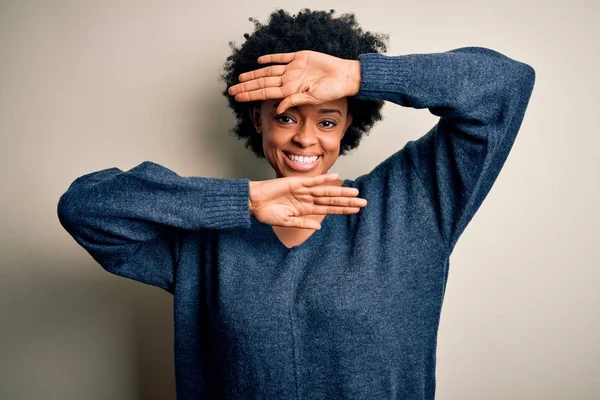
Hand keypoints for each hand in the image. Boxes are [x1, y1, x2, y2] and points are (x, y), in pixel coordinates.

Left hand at [228, 50, 360, 113]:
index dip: (249, 94)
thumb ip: (295, 101)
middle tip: (230, 90)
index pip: (264, 92)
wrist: (346, 76)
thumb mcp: (313, 99)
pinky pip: (282, 58)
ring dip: (254, 74)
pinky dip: (271, 58)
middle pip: (262, 82)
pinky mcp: (300, 57)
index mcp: (290, 91)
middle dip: (246, 86)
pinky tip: (259, 61)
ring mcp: (294, 69)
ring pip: (268, 71)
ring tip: (240, 78)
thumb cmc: (333, 91)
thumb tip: (279, 109)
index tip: (236, 97)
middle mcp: (289, 80)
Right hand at [248, 173, 366, 229]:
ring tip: (356, 193)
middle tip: (364, 202)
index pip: (328, 209)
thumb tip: (319, 227)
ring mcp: (303, 190)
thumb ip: (302, 223)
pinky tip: (337, 178)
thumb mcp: (286, 221)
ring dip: (341, 192)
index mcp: (305, 209)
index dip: (342, 210)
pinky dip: (325, 179)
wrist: (253, 202)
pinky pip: (313, 181)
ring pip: (326, 191)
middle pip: (331, 200)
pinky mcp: (296, 183)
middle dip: (347, 201)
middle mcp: (307, 199)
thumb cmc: (266, 213)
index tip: (356, 211)